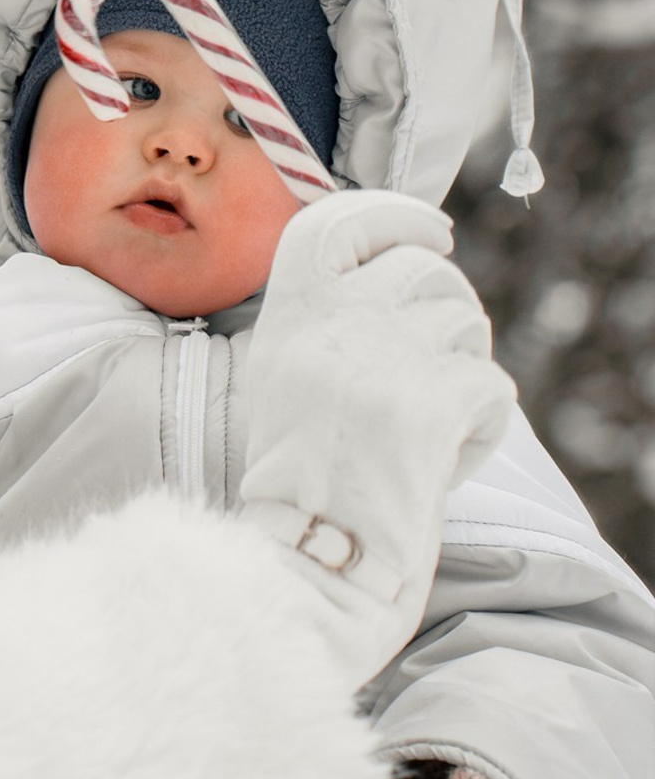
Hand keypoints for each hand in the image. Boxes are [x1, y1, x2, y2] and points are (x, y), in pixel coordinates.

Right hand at [240, 189, 514, 681]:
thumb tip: (413, 273)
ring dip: (466, 371)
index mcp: (287, 317)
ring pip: (467, 326)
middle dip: (451, 308)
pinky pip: (491, 389)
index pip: (337, 221)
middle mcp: (328, 326)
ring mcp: (376, 362)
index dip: (394, 213)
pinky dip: (482, 427)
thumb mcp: (290, 377)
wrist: (306, 565)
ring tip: (432, 425)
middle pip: (424, 271)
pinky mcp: (424, 407)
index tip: (432, 232)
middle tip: (442, 363)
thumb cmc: (304, 484)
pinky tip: (443, 461)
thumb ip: (334, 323)